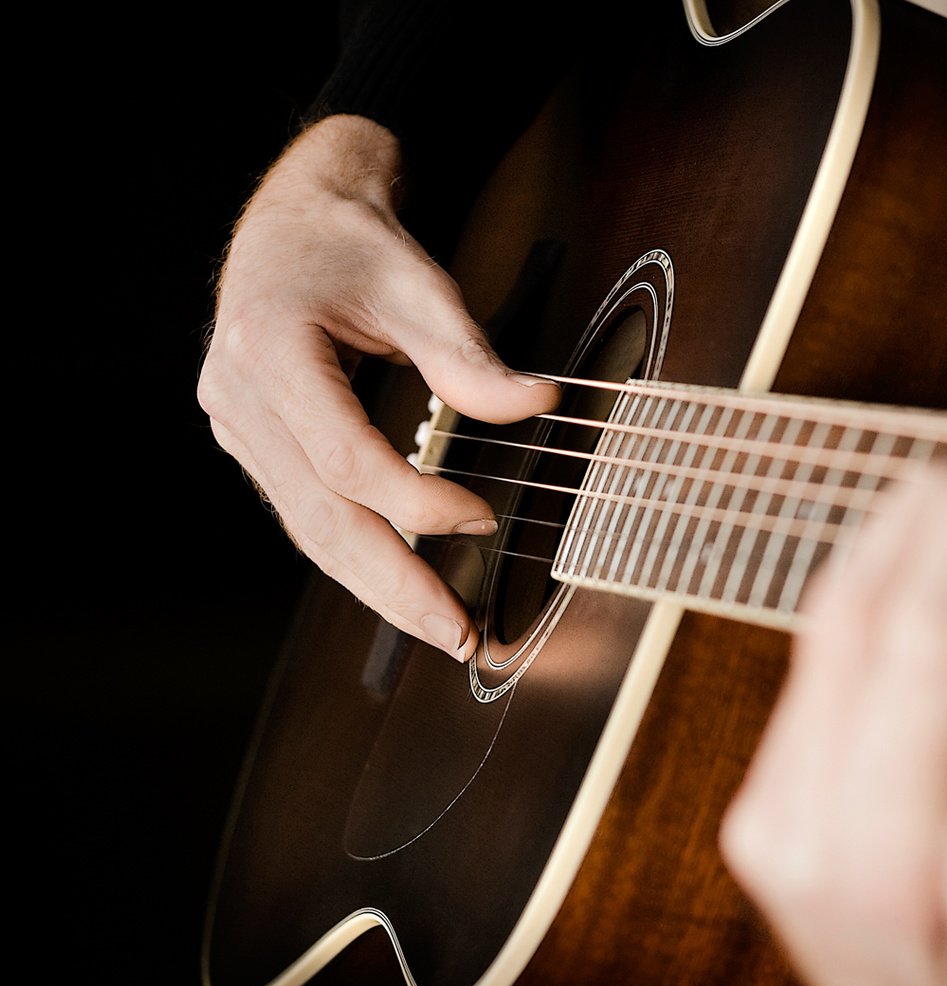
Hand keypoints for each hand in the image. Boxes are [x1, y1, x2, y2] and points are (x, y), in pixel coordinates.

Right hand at [198, 115, 560, 659]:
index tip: (483, 520)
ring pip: (309, 529)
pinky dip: (356, 551)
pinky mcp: (253, 441)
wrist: (294, 220)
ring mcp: (236, 424)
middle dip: (394, 584)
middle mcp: (237, 396)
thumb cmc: (353, 242)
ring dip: (376, 585)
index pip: (345, 458)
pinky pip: (306, 512)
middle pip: (320, 518)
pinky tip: (400, 581)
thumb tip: (537, 404)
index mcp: (268, 348)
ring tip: (438, 626)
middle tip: (456, 633)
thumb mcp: (418, 285)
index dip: (417, 501)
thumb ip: (469, 356)